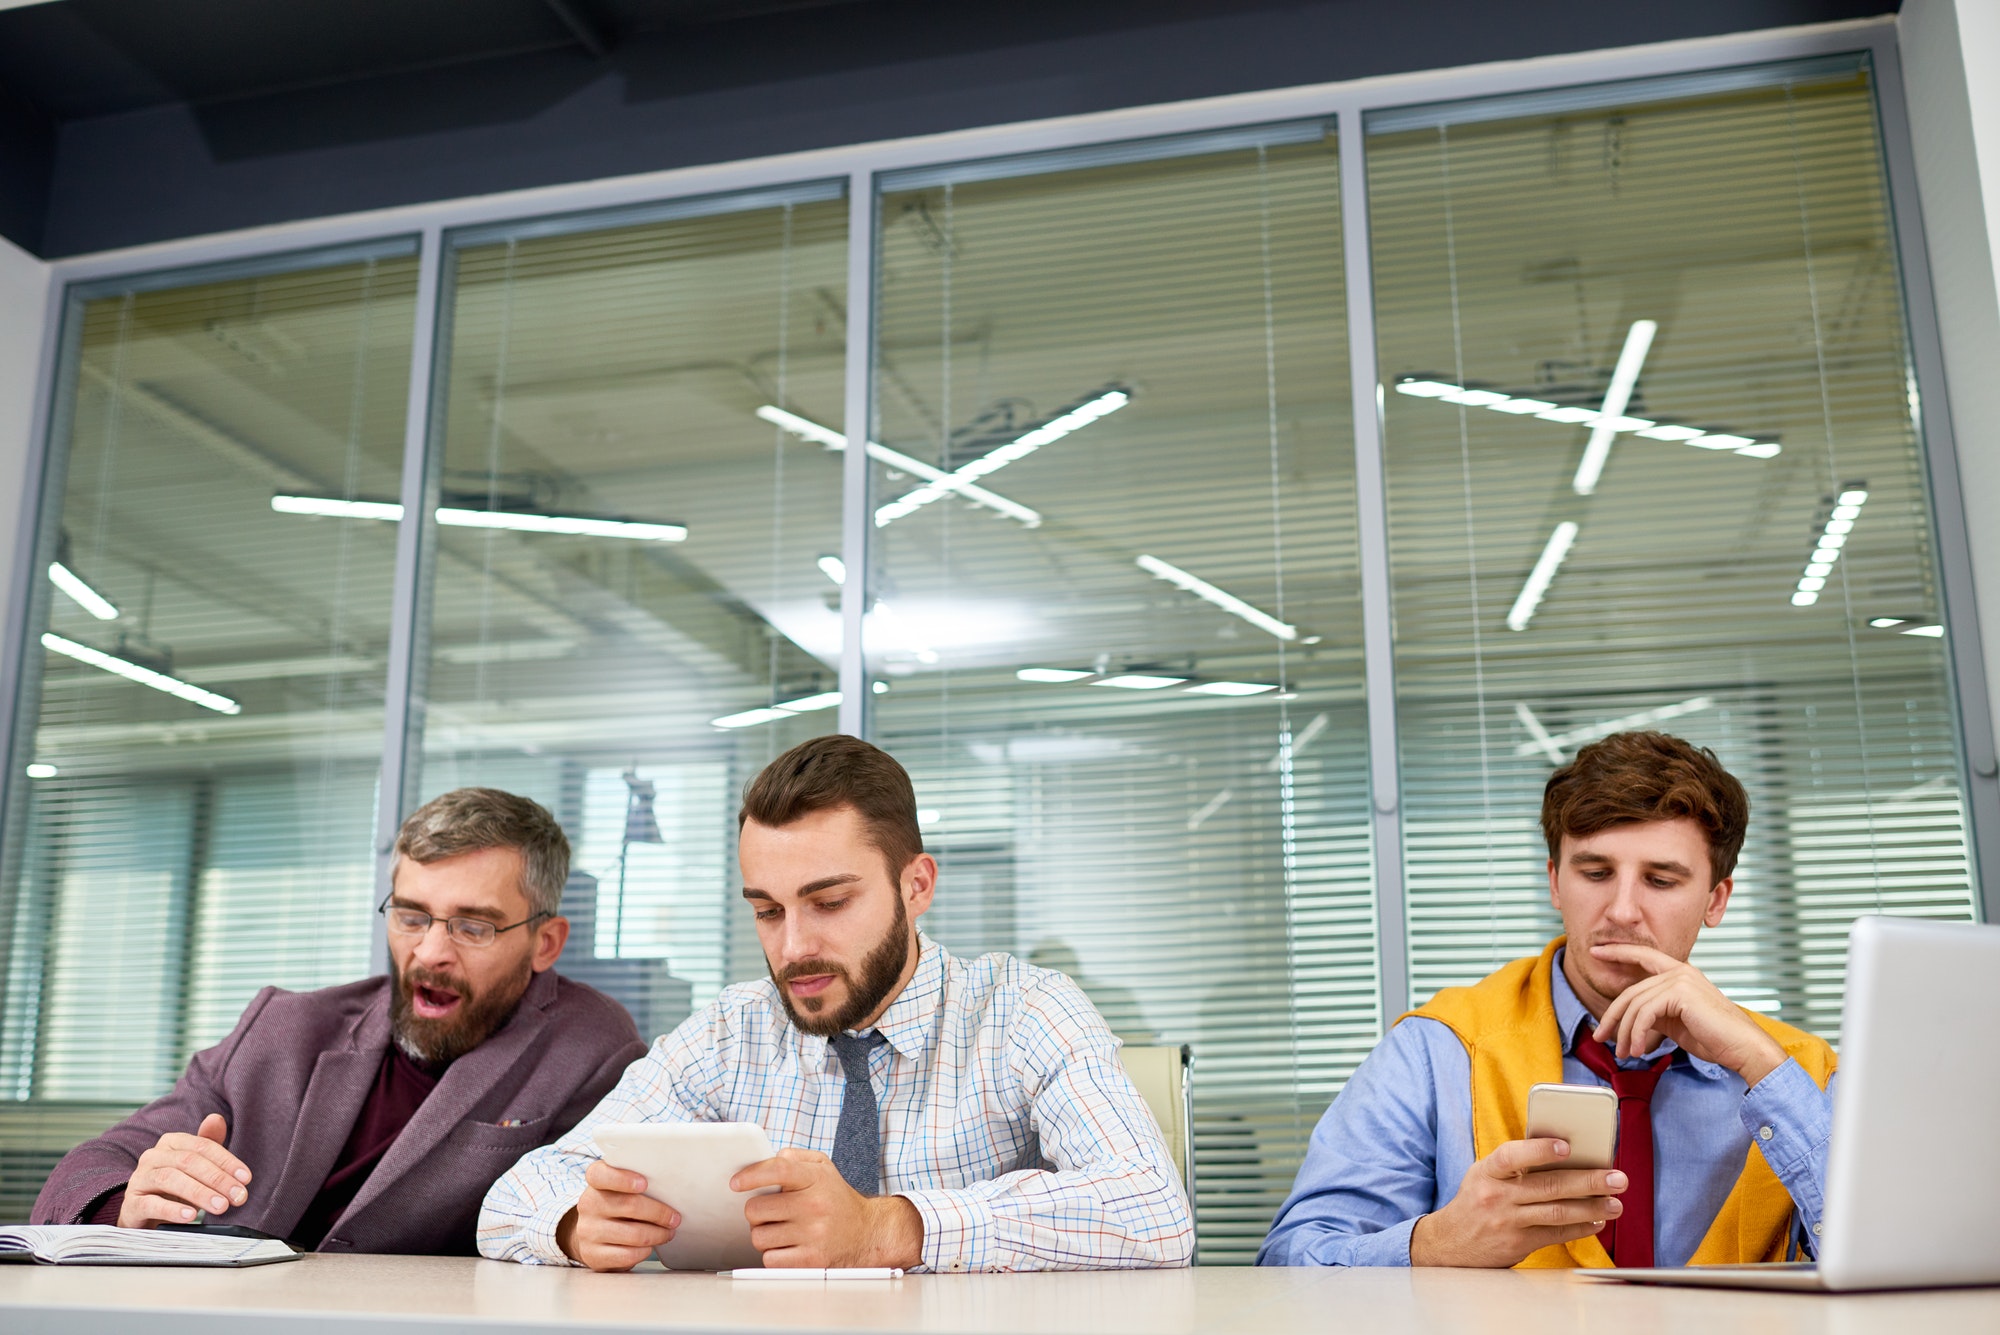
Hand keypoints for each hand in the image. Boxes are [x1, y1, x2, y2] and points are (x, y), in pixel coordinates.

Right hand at [117, 1114, 251, 1228]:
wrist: (144, 1214)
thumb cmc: (174, 1187)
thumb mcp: (195, 1166)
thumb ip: (208, 1143)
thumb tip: (217, 1119)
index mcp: (171, 1142)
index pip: (202, 1146)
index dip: (226, 1161)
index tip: (246, 1178)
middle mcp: (153, 1156)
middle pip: (189, 1162)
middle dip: (217, 1179)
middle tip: (238, 1196)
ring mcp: (139, 1179)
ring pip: (170, 1180)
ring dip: (200, 1193)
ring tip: (221, 1206)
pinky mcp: (131, 1203)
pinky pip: (151, 1204)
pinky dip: (172, 1210)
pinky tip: (190, 1216)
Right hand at [557, 1161, 682, 1271]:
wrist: (592, 1234)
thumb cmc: (617, 1204)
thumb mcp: (621, 1187)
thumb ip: (638, 1180)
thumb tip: (672, 1187)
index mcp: (595, 1181)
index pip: (600, 1174)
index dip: (622, 1179)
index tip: (645, 1183)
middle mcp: (588, 1204)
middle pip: (629, 1205)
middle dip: (658, 1213)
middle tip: (675, 1218)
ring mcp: (588, 1231)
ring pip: (633, 1234)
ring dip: (658, 1235)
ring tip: (668, 1233)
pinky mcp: (592, 1255)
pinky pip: (626, 1255)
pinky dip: (644, 1251)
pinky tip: (650, 1247)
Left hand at [732, 1149, 922, 1268]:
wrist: (868, 1232)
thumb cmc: (837, 1198)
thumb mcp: (823, 1166)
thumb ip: (794, 1157)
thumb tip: (768, 1159)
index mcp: (816, 1179)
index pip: (778, 1170)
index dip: (751, 1175)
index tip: (736, 1183)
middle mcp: (815, 1206)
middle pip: (756, 1209)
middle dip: (757, 1211)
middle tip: (769, 1212)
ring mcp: (813, 1235)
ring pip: (759, 1237)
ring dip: (763, 1234)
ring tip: (780, 1229)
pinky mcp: (811, 1260)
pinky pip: (770, 1259)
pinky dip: (773, 1254)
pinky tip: (787, 1246)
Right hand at [1409, 1138, 1624, 1267]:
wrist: (1449, 1242)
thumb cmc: (1476, 1199)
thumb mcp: (1485, 1175)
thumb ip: (1516, 1166)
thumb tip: (1567, 1157)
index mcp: (1488, 1171)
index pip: (1513, 1155)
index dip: (1540, 1150)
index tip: (1567, 1146)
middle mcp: (1496, 1196)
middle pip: (1549, 1187)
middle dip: (1589, 1181)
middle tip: (1618, 1178)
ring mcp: (1507, 1222)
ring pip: (1557, 1212)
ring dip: (1592, 1208)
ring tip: (1615, 1203)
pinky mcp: (1518, 1244)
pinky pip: (1555, 1234)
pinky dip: (1580, 1227)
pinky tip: (1596, 1222)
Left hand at [1590, 943, 1786, 1084]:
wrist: (1743, 1048)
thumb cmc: (1715, 1038)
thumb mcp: (1677, 1021)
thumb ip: (1656, 1013)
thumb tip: (1632, 1021)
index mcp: (1681, 973)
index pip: (1643, 956)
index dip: (1618, 952)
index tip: (1597, 952)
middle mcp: (1680, 971)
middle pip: (1631, 991)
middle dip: (1611, 1016)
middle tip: (1600, 1037)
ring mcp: (1681, 980)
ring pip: (1635, 1005)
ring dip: (1625, 1033)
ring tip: (1624, 1053)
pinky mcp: (1680, 993)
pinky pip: (1645, 1013)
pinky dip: (1636, 1034)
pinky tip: (1637, 1050)